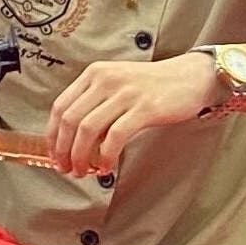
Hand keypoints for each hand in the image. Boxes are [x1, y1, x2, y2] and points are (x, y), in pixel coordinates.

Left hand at [46, 56, 219, 175]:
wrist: (192, 76)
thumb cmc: (155, 86)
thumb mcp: (118, 84)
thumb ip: (96, 104)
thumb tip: (74, 140)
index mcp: (95, 73)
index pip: (60, 106)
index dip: (52, 136)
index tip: (55, 155)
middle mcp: (106, 79)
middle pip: (69, 120)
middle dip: (63, 151)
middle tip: (67, 168)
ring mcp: (125, 93)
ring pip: (87, 130)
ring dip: (81, 157)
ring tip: (84, 171)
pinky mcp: (144, 108)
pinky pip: (114, 137)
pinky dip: (106, 156)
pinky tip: (107, 166)